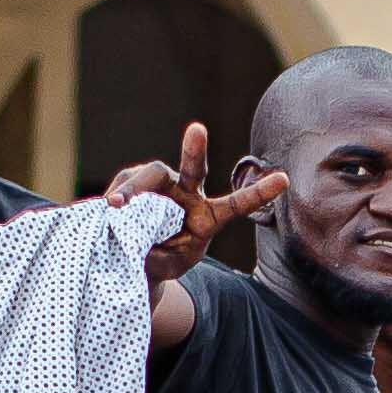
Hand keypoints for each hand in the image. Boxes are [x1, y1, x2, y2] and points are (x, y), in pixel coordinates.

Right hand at [94, 122, 284, 287]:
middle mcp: (188, 194)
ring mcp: (161, 187)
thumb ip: (158, 248)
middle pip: (194, 168)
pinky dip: (117, 195)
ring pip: (149, 175)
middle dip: (195, 149)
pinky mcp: (135, 187)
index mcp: (208, 217)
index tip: (284, 179)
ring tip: (116, 206)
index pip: (236, 203)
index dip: (258, 193)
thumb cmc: (162, 261)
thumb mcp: (168, 263)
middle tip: (197, 129)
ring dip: (132, 188)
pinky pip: (126, 187)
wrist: (140, 263)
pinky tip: (107, 206)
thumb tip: (130, 223)